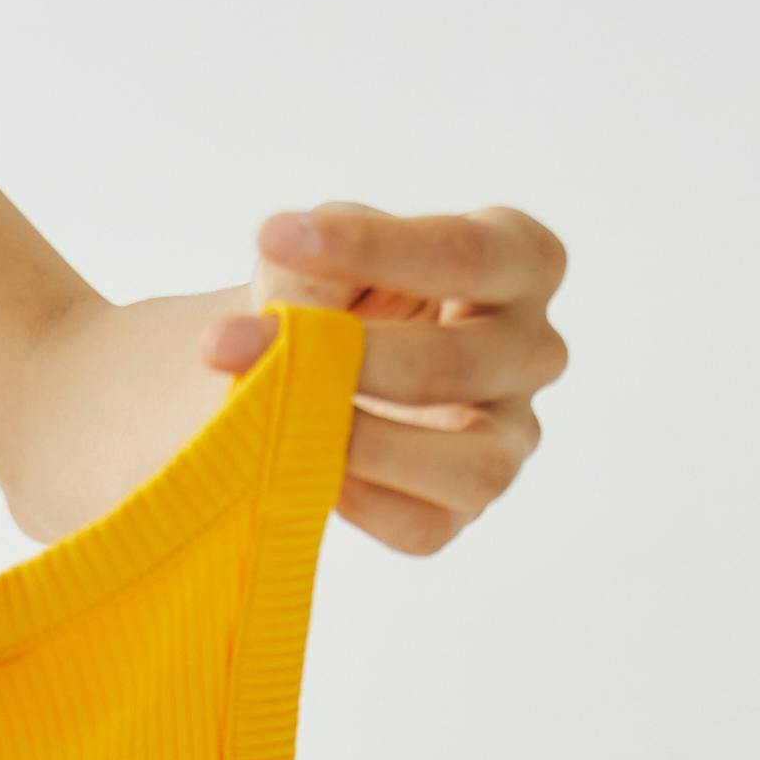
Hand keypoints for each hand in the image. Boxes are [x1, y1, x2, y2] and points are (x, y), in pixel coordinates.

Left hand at [207, 203, 568, 555]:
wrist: (309, 364)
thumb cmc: (333, 291)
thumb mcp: (324, 251)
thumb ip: (317, 267)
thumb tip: (298, 321)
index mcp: (519, 262)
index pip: (467, 253)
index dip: (371, 247)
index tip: (271, 235)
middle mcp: (533, 350)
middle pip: (460, 362)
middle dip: (340, 355)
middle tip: (225, 343)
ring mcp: (510, 436)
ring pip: (469, 463)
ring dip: (362, 443)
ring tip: (277, 420)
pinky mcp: (464, 505)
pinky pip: (425, 524)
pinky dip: (359, 501)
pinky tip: (300, 468)